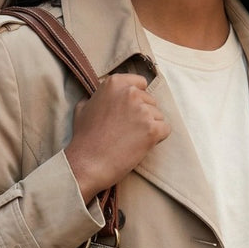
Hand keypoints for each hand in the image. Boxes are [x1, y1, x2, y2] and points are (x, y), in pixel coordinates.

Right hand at [64, 74, 169, 200]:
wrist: (87, 164)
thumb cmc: (84, 138)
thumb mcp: (83, 108)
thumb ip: (97, 97)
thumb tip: (100, 96)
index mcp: (114, 83)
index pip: (140, 83)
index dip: (137, 99)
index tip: (128, 112)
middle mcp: (130, 93)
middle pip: (150, 101)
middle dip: (142, 115)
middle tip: (126, 131)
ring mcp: (142, 111)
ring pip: (158, 116)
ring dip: (148, 128)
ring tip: (130, 140)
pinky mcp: (152, 130)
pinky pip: (165, 129)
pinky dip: (157, 139)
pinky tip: (140, 145)